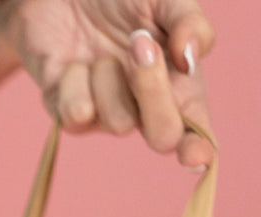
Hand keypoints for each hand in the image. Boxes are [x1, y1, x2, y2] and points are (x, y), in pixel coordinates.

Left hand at [7, 0, 215, 168]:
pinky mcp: (65, 115)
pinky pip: (76, 114)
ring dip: (110, 77)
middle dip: (154, 92)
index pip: (195, 128)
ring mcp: (103, 115)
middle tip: (141, 46)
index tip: (195, 156)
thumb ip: (188, 22)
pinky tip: (73, 63)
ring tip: (101, 52)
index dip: (198, 146)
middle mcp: (143, 107)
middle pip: (162, 135)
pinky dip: (75, 80)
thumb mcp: (163, 0)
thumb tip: (191, 58)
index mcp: (177, 84)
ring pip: (119, 124)